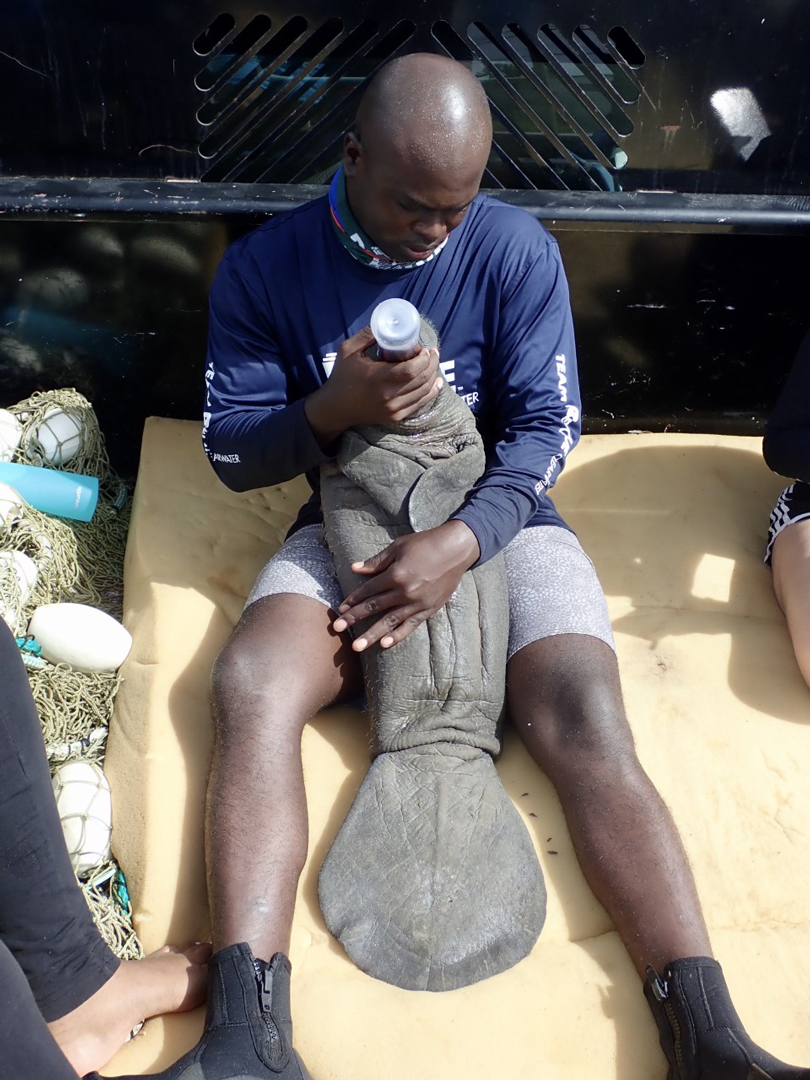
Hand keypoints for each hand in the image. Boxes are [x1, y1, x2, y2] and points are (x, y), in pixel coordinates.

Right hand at [304, 325, 441, 446]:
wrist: (336, 408)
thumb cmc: (341, 377)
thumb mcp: (348, 351)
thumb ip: (366, 335)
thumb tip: (386, 324)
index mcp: (378, 378)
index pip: (412, 370)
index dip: (424, 359)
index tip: (426, 349)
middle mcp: (388, 396)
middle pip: (421, 380)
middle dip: (432, 364)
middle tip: (433, 353)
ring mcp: (393, 409)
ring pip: (423, 392)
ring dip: (433, 377)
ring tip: (434, 364)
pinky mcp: (395, 417)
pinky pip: (419, 404)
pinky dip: (430, 393)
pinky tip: (436, 383)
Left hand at [332, 521, 479, 650]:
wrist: (457, 549)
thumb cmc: (426, 543)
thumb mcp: (399, 547)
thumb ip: (377, 561)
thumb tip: (355, 568)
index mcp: (396, 574)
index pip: (369, 591)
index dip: (353, 600)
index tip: (340, 609)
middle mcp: (405, 592)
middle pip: (374, 608)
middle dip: (354, 619)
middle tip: (337, 629)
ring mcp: (418, 603)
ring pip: (390, 622)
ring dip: (372, 635)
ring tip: (358, 647)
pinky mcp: (429, 609)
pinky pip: (411, 626)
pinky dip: (398, 635)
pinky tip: (385, 644)